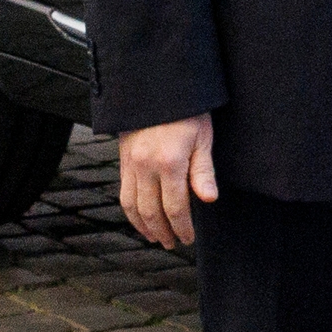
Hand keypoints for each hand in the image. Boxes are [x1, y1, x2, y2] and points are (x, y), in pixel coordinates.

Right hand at [117, 115, 216, 250]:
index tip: (188, 238)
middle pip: (151, 211)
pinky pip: (123, 193)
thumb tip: (209, 200)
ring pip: (132, 206)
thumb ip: (203, 171)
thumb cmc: (187, 111)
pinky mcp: (123, 160)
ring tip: (156, 237)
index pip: (175, 207)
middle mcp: (145, 166)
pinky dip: (131, 211)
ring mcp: (130, 163)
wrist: (156, 88)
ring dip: (143, 226)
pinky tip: (140, 218)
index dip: (182, 227)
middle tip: (174, 243)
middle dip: (163, 232)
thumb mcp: (202, 138)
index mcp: (169, 162)